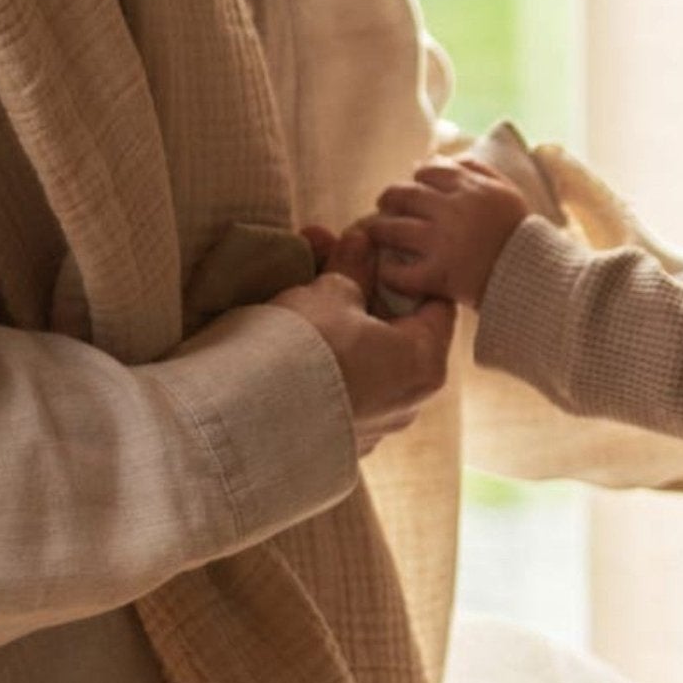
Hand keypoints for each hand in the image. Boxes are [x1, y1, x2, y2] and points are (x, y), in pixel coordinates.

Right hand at [271, 227, 455, 454]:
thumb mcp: (331, 293)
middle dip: (360, 287)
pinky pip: (340, 384)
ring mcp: (373, 425)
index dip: (404, 270)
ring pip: (364, 355)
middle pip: (394, 329)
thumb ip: (354, 266)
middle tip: (326, 252)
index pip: (435, 304)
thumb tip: (363, 243)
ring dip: (337, 318)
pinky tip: (292, 330)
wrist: (248, 417)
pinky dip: (325, 356)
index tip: (373, 249)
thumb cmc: (305, 348)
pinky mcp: (337, 439)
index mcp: (426, 363)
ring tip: (299, 279)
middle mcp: (409, 401)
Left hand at [369, 158, 530, 306]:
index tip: (411, 188)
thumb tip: (445, 158)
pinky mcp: (439, 275)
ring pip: (393, 229)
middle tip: (383, 205)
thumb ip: (478, 170)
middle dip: (388, 198)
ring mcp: (442, 243)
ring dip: (378, 229)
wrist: (537, 276)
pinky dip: (388, 272)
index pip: (427, 172)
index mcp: (470, 188)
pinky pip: (400, 273)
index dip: (414, 179)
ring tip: (373, 232)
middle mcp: (452, 210)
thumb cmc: (522, 235)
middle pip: (403, 195)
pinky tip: (386, 271)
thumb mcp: (507, 192)